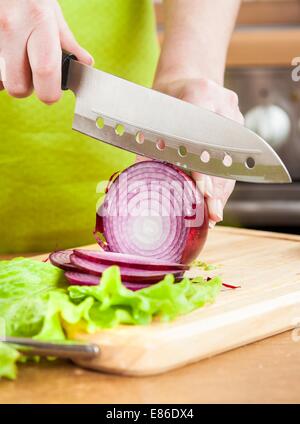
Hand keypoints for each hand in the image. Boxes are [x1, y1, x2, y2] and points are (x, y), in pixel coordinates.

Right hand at [0, 0, 92, 103]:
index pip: (46, 72)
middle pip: (18, 87)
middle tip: (32, 74)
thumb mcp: (50, 8)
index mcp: (38, 20)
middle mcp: (11, 28)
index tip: (52, 93)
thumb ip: (66, 40)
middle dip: (27, 87)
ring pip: (1, 80)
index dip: (50, 92)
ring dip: (10, 76)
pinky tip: (6, 53)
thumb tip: (84, 62)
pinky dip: (0, 67)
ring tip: (17, 58)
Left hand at [154, 77, 243, 227]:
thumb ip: (147, 144)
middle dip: (216, 186)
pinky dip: (224, 180)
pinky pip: (234, 156)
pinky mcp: (239, 124)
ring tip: (214, 212)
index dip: (203, 167)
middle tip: (211, 211)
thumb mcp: (151, 115)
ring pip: (231, 158)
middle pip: (221, 153)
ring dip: (222, 189)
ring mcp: (234, 113)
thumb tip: (138, 175)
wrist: (188, 80)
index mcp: (198, 94)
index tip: (203, 190)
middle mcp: (222, 104)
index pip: (202, 137)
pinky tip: (218, 199)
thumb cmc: (165, 99)